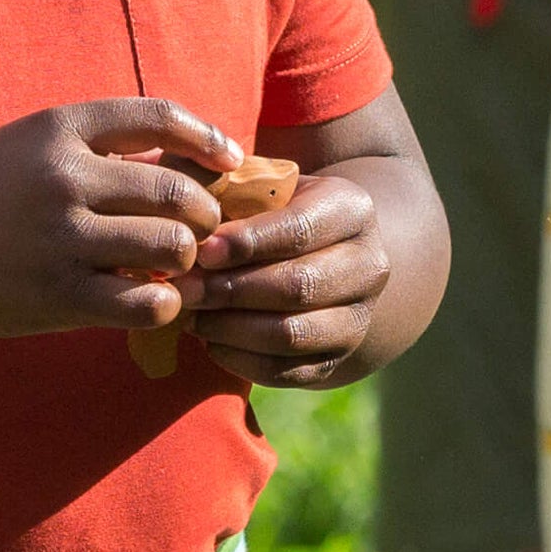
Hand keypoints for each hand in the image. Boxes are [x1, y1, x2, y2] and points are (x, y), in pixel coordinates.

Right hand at [0, 99, 241, 339]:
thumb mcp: (28, 148)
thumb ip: (99, 151)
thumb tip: (186, 165)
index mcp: (58, 127)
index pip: (159, 116)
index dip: (207, 138)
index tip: (227, 158)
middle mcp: (64, 176)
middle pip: (180, 192)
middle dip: (204, 216)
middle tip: (199, 231)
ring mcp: (62, 237)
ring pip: (173, 246)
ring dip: (186, 261)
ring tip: (175, 267)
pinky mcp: (59, 294)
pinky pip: (147, 300)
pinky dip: (164, 302)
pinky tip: (150, 298)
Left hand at [180, 173, 391, 387]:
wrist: (317, 252)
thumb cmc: (268, 207)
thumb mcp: (256, 180)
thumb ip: (222, 182)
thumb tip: (184, 209)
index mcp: (351, 209)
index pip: (299, 230)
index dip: (247, 243)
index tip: (201, 250)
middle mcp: (368, 266)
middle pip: (298, 286)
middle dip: (231, 290)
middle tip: (183, 287)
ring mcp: (358, 318)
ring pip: (293, 334)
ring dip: (231, 327)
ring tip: (189, 313)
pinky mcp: (337, 360)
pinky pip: (287, 371)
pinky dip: (241, 360)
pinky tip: (209, 339)